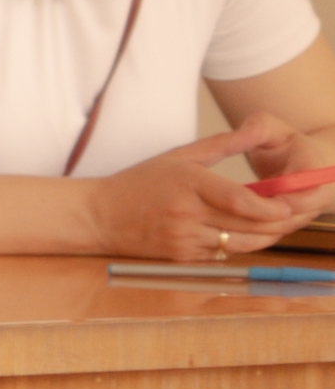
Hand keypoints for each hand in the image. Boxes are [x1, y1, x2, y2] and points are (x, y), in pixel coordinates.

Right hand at [93, 128, 307, 260]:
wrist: (98, 216)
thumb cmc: (138, 183)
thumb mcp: (178, 155)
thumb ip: (221, 144)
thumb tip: (253, 132)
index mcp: (188, 183)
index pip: (239, 200)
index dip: (269, 207)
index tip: (286, 205)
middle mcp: (186, 214)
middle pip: (246, 225)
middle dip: (275, 223)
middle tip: (290, 216)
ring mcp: (183, 238)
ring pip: (238, 244)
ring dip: (262, 238)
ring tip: (274, 228)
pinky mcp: (181, 256)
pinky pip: (222, 254)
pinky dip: (236, 245)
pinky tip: (241, 235)